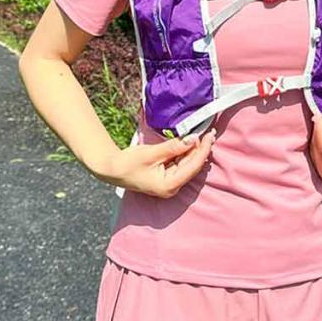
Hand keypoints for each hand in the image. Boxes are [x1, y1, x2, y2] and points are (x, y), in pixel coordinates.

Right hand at [94, 130, 215, 197]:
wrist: (112, 169)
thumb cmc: (129, 163)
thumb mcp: (152, 153)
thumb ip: (174, 147)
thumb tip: (193, 139)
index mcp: (169, 185)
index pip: (193, 166)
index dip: (203, 150)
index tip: (210, 136)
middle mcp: (172, 187)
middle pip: (192, 166)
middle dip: (201, 149)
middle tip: (209, 132)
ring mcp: (170, 183)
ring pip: (187, 164)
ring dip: (194, 150)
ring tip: (202, 135)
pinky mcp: (166, 177)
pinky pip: (180, 164)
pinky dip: (185, 153)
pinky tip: (189, 142)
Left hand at [309, 113, 321, 186]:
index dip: (320, 131)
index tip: (318, 116)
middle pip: (318, 150)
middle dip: (317, 132)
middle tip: (319, 116)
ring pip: (314, 152)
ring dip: (316, 136)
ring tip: (321, 122)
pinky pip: (315, 155)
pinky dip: (318, 142)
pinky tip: (321, 133)